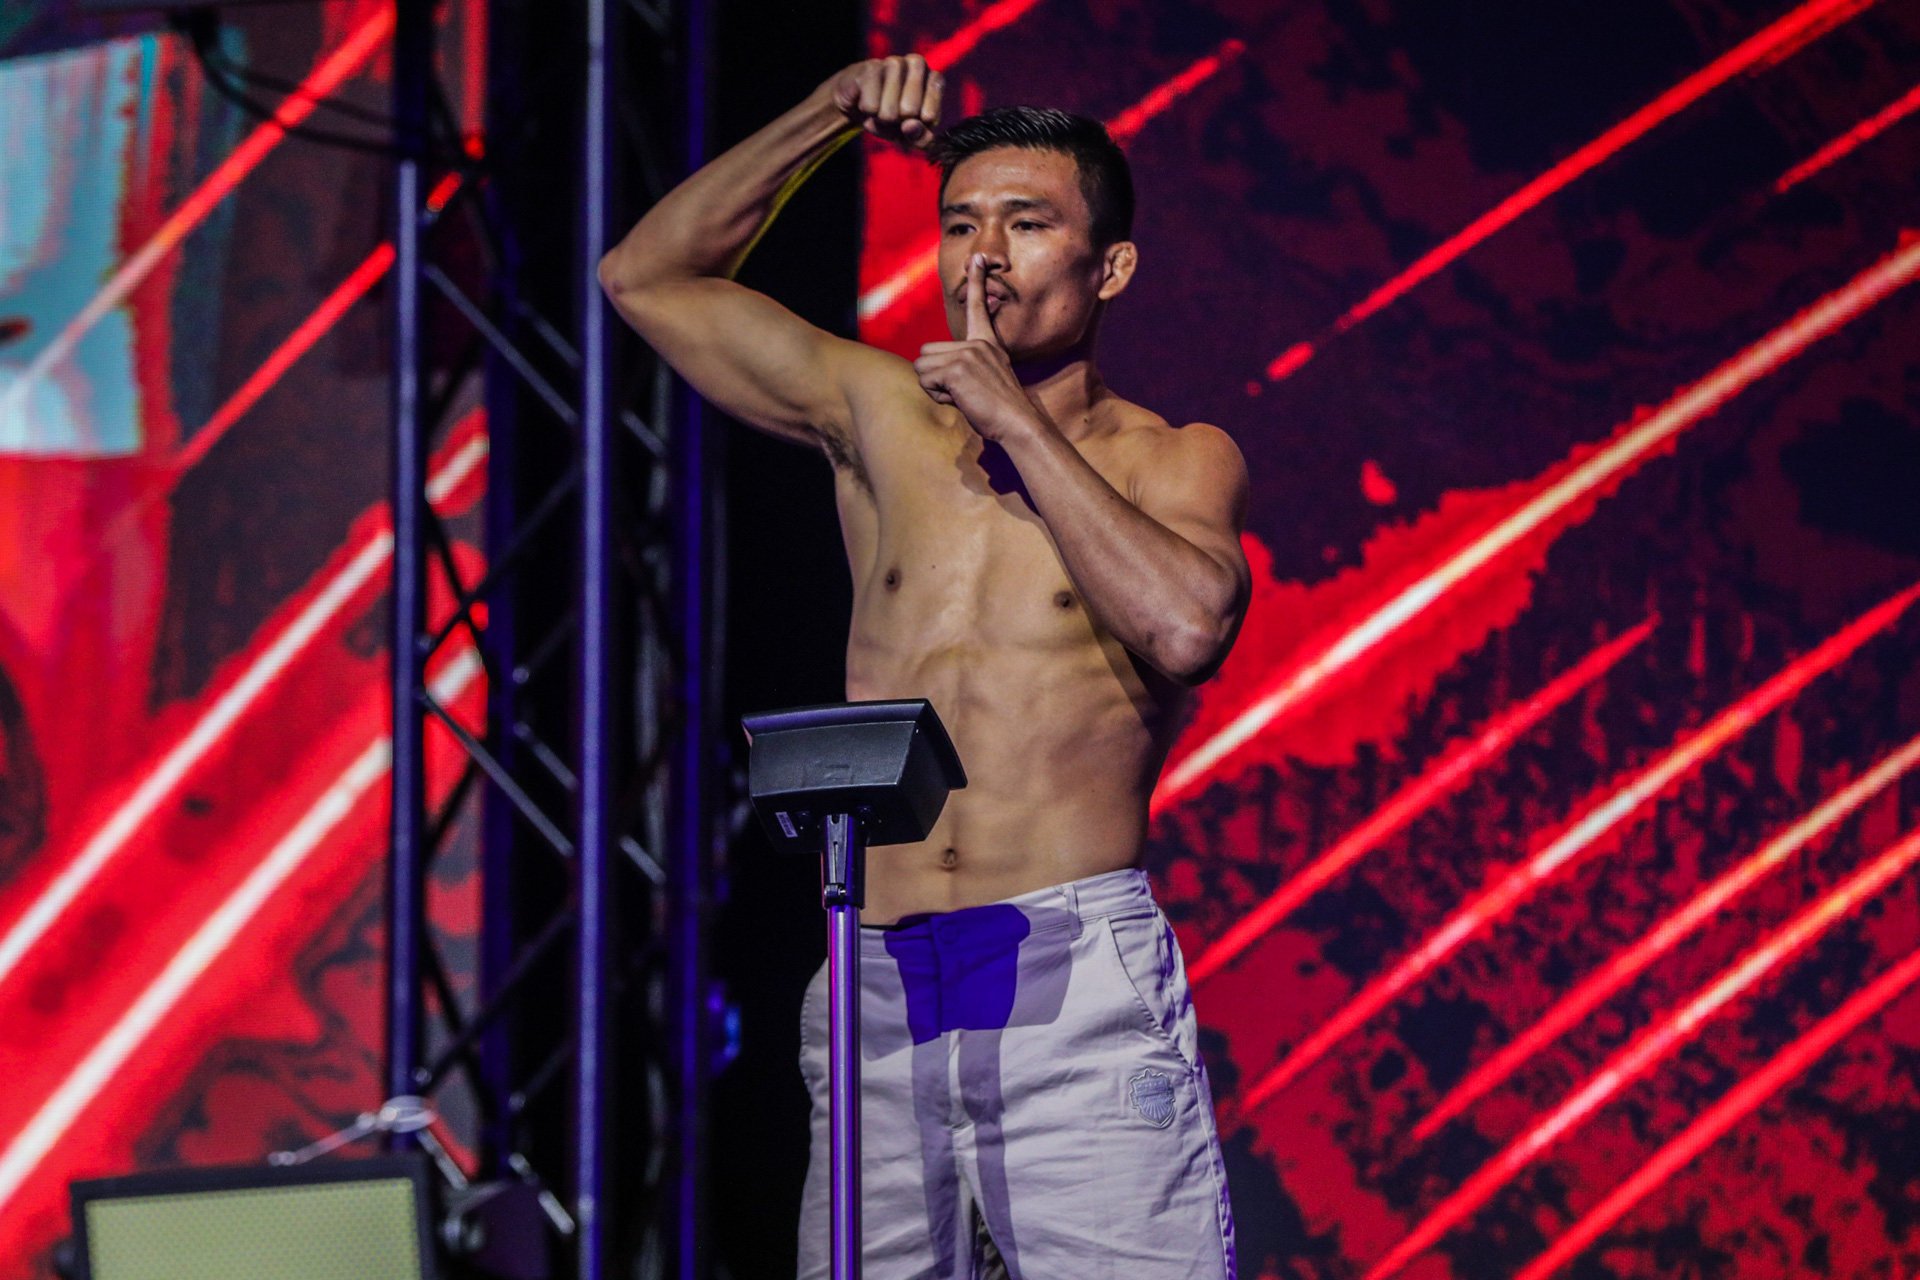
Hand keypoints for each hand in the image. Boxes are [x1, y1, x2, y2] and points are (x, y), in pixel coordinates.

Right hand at [826, 55, 942, 149]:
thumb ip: (921, 138)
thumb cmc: (896, 118)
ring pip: (889, 111)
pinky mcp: (871, 66)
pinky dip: (868, 113)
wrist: (863, 102)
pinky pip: (871, 107)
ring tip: (880, 111)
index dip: (915, 128)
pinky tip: (867, 103)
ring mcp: (894, 62)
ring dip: (882, 120)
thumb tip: (910, 126)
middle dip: (897, 123)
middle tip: (894, 117)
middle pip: (910, 111)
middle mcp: (917, 64)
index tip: (912, 123)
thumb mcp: (912, 134)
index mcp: (935, 79)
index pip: (930, 115)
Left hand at [913, 254, 1045, 441]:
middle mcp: (977, 343)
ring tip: (962, 395)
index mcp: (987, 343)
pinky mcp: (957, 368)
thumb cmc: (1002, 411)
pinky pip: (925, 379)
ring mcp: (967, 353)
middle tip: (962, 391)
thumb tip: (937, 366)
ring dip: (933, 386)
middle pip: (927, 351)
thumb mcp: (988, 380)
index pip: (980, 307)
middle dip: (934, 375)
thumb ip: (968, 367)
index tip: (977, 257)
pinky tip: (960, 400)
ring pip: (922, 366)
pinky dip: (936, 394)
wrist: (1018, 423)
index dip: (977, 281)